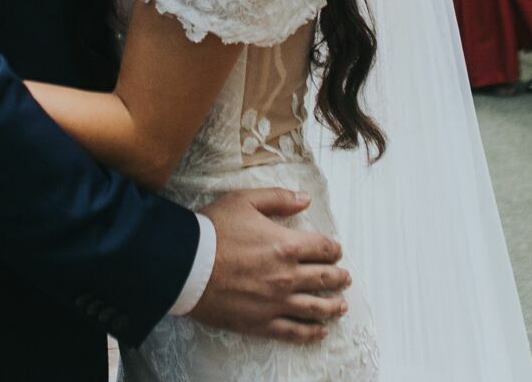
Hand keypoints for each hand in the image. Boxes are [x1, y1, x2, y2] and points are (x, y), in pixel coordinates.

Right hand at [191, 188, 349, 344]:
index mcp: (286, 245)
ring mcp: (276, 302)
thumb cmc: (213, 230)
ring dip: (332, 306)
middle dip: (338, 278)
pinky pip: (294, 331)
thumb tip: (305, 199)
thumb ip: (278, 199)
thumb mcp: (244, 201)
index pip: (322, 248)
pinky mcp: (262, 323)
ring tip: (341, 306)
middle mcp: (287, 276)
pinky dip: (311, 332)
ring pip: (315, 308)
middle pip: (324, 279)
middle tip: (345, 278)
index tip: (336, 251)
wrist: (186, 265)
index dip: (333, 249)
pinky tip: (320, 331)